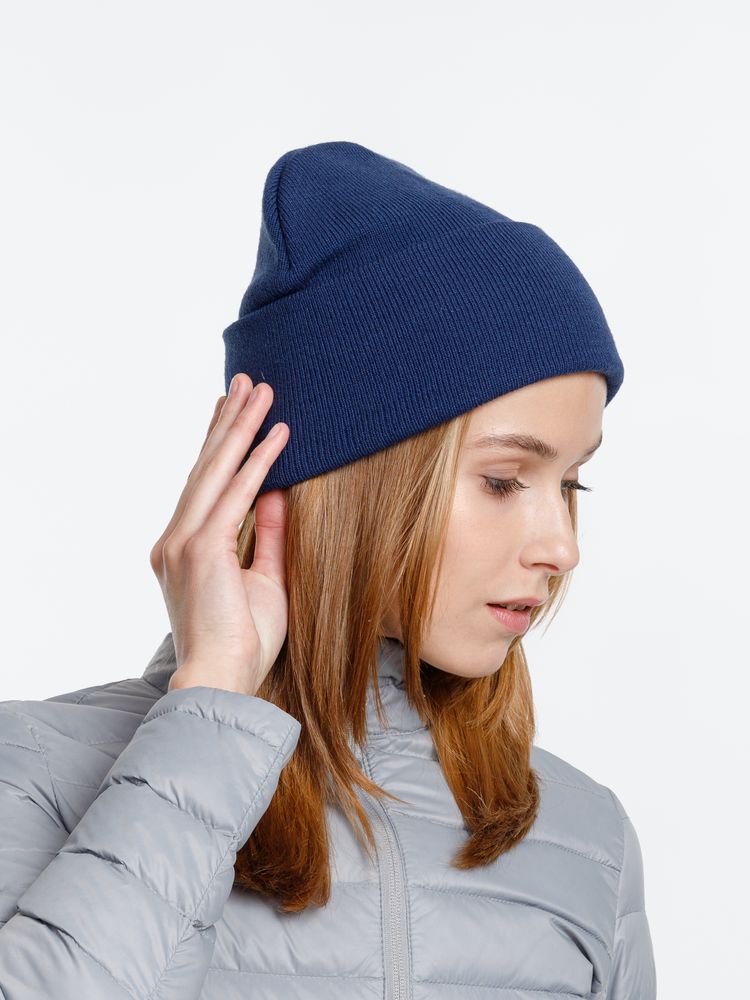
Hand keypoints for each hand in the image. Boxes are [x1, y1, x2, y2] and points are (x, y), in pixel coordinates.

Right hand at [149, 374, 289, 695]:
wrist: (222, 681)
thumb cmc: (242, 641)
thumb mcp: (263, 578)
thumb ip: (267, 534)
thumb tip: (278, 493)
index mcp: (182, 548)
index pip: (202, 485)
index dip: (217, 445)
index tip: (228, 411)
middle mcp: (174, 539)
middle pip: (205, 467)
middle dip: (227, 421)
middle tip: (244, 381)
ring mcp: (183, 542)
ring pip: (215, 471)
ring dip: (241, 427)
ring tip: (260, 390)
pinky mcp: (201, 549)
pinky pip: (236, 495)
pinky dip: (258, 462)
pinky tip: (277, 434)